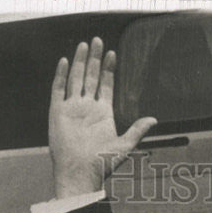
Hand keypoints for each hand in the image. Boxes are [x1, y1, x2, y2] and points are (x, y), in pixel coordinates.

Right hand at [49, 36, 156, 196]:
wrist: (80, 173)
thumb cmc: (102, 163)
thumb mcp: (124, 145)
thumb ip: (137, 130)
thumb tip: (154, 119)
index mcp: (102, 114)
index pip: (106, 85)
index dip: (109, 69)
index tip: (112, 53)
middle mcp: (87, 108)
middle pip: (90, 77)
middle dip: (94, 59)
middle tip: (97, 40)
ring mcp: (72, 108)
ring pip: (75, 78)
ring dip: (79, 61)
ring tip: (84, 44)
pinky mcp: (57, 112)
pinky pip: (58, 89)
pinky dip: (61, 75)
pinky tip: (65, 61)